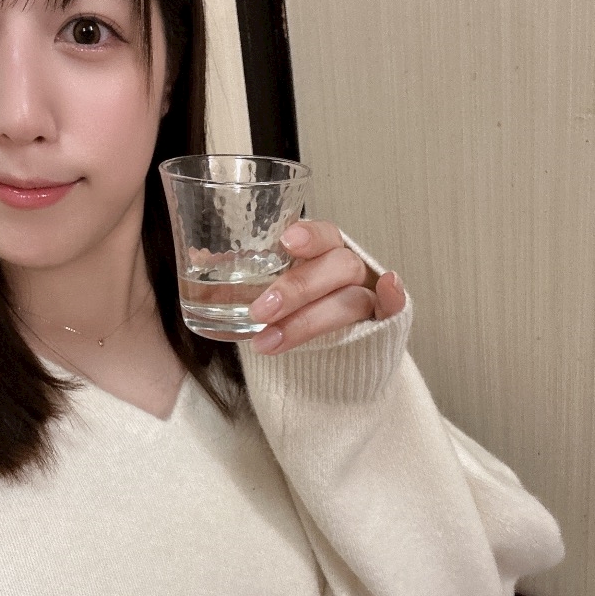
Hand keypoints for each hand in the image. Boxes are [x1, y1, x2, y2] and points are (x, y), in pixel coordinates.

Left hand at [248, 220, 405, 353]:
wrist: (327, 360)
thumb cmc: (293, 315)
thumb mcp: (267, 290)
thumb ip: (245, 276)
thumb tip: (199, 261)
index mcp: (324, 253)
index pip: (323, 235)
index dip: (308, 236)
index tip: (285, 243)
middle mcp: (350, 270)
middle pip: (336, 267)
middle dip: (296, 289)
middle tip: (259, 311)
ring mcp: (368, 298)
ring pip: (349, 300)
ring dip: (309, 321)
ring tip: (266, 343)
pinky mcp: (381, 328)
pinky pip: (395, 310)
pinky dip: (395, 298)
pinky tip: (389, 289)